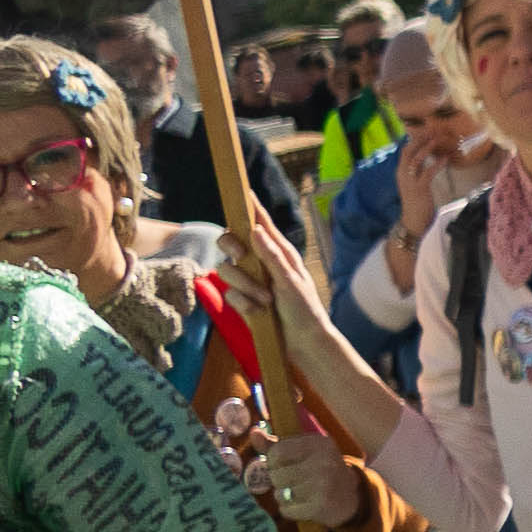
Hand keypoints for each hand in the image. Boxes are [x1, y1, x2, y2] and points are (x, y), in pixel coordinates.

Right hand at [218, 206, 334, 355]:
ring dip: (246, 287)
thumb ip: (272, 257)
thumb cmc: (304, 309)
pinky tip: (259, 312)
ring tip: (266, 300)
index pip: (260, 224)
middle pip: (229, 242)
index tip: (242, 190)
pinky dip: (244, 304)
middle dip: (233, 249)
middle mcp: (260, 262)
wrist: (302, 342)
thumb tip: (256, 231)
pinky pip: (229, 295)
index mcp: (278, 252)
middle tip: (242, 256)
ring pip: (227, 270)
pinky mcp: (241, 299)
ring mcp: (249, 280)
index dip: (250, 207)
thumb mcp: (290, 281)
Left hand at [248, 422, 358, 529]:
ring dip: (284, 496)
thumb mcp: (303, 451)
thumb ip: (276, 443)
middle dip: (279, 481)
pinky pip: (286, 510)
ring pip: (279, 494)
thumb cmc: (320, 469)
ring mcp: (323, 485)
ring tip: (299, 493)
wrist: (351, 496)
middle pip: (276, 475)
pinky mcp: (321, 506)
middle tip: (294, 481)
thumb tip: (253, 433)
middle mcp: (324, 462)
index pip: (277, 452)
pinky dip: (290, 510)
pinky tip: (303, 504)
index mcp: (318, 443)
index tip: (286, 465)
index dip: (274, 462)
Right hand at [391, 126, 496, 243]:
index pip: (405, 151)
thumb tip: (432, 158)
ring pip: (416, 159)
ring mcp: (410, 182)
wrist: (413, 221)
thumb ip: (420, 171)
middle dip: (420, 139)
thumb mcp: (416, 183)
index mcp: (401, 172)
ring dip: (427, 148)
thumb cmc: (417, 202)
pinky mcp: (419, 189)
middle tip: (432, 130)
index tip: (427, 130)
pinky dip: (436, 164)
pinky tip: (445, 159)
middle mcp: (402, 174)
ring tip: (438, 139)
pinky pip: (427, 173)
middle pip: (408, 151)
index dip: (415, 139)